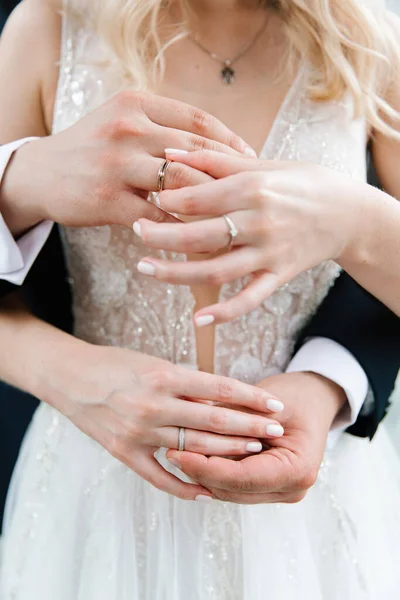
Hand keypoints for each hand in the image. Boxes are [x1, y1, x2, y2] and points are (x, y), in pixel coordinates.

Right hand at [0, 94, 254, 235]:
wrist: (41, 173)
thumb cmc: (92, 148)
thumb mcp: (122, 121)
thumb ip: (162, 126)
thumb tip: (216, 146)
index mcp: (136, 104)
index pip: (197, 119)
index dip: (229, 140)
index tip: (251, 158)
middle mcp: (127, 128)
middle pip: (194, 152)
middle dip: (228, 174)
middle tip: (251, 193)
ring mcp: (116, 164)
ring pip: (179, 184)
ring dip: (209, 203)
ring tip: (233, 216)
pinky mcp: (107, 198)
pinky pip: (157, 217)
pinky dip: (181, 228)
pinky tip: (198, 236)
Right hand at [49, 344, 284, 501]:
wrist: (69, 376)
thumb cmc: (115, 363)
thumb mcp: (153, 363)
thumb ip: (186, 382)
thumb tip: (222, 398)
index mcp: (164, 376)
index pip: (220, 389)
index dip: (251, 397)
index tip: (275, 404)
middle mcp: (153, 405)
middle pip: (214, 420)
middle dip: (250, 426)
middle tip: (276, 431)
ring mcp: (138, 432)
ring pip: (194, 448)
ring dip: (228, 451)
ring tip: (254, 451)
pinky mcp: (123, 452)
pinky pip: (159, 476)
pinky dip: (185, 486)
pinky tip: (208, 492)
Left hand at [134, 150, 361, 322]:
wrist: (347, 212)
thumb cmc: (301, 182)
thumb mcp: (261, 164)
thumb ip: (213, 159)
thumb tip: (168, 150)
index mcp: (252, 188)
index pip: (198, 198)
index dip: (167, 200)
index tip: (145, 198)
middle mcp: (259, 221)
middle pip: (200, 235)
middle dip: (161, 236)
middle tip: (135, 232)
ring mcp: (269, 252)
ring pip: (216, 270)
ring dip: (177, 273)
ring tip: (146, 269)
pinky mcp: (279, 275)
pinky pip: (249, 299)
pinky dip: (224, 313)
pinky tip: (197, 320)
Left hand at [166, 371, 346, 503]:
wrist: (314, 399)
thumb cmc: (293, 395)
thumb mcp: (264, 403)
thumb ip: (232, 423)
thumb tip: (189, 434)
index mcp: (298, 470)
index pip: (241, 478)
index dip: (205, 468)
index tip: (175, 453)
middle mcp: (292, 489)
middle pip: (232, 490)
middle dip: (198, 471)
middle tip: (168, 450)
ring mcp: (281, 492)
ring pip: (228, 491)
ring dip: (201, 473)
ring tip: (174, 450)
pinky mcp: (268, 487)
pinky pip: (233, 485)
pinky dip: (212, 471)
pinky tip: (189, 455)